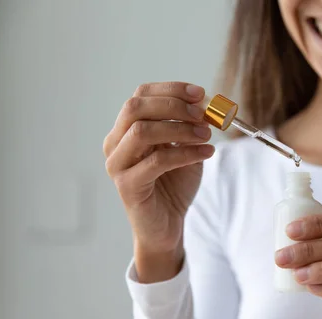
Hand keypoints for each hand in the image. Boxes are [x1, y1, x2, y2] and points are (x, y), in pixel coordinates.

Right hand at [103, 82, 214, 282]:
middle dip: (173, 106)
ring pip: (142, 131)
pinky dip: (186, 153)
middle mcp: (115, 143)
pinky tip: (207, 154)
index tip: (201, 94)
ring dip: (180, 129)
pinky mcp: (127, 186)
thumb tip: (205, 103)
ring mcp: (117, 165)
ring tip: (206, 136)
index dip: (171, 90)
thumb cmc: (174, 185)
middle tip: (203, 115)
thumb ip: (191, 126)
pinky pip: (157, 162)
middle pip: (135, 108)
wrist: (167, 225)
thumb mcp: (187, 148)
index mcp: (126, 129)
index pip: (141, 95)